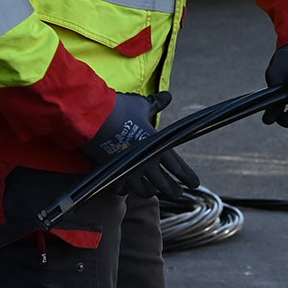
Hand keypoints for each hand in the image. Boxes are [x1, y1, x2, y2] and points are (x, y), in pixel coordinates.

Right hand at [82, 92, 199, 198]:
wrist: (92, 117)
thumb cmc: (120, 109)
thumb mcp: (141, 105)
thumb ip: (156, 104)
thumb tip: (167, 95)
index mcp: (156, 147)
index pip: (178, 168)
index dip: (188, 177)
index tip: (195, 184)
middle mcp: (145, 162)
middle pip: (165, 185)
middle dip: (173, 190)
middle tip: (178, 192)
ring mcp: (128, 171)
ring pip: (144, 191)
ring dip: (151, 192)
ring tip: (154, 192)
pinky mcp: (112, 173)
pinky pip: (122, 189)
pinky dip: (127, 190)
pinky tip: (129, 189)